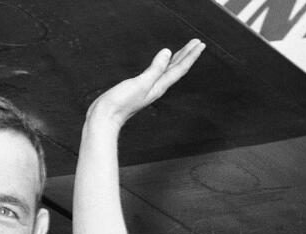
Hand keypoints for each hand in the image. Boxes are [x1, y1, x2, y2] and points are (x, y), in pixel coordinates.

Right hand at [86, 39, 204, 128]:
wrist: (105, 117)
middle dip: (187, 55)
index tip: (200, 44)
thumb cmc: (121, 103)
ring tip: (185, 50)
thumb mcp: (140, 83)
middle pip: (176, 68)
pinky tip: (162, 62)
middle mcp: (157, 87)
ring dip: (177, 59)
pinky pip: (157, 72)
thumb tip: (168, 52)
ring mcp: (148, 87)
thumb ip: (155, 69)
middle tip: (198, 43)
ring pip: (168, 70)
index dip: (191, 56)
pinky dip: (163, 64)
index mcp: (159, 86)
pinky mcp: (139, 87)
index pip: (179, 68)